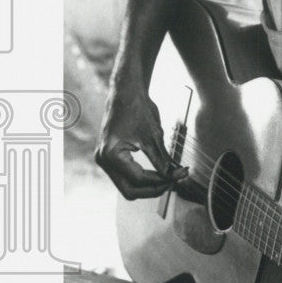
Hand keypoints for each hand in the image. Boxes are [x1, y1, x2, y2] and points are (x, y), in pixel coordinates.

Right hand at [95, 83, 187, 198]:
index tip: (178, 176)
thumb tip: (175, 176)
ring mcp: (104, 159)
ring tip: (167, 178)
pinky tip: (157, 173)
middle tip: (172, 182)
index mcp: (111, 154)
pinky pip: (125, 176)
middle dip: (153, 189)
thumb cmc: (137, 108)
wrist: (126, 92)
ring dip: (147, 185)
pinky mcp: (109, 157)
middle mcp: (103, 159)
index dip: (161, 181)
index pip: (139, 180)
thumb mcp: (154, 136)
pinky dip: (141, 178)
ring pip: (127, 186)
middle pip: (130, 190)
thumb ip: (163, 160)